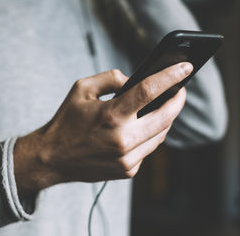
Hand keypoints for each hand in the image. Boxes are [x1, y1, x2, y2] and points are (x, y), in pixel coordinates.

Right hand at [14, 62, 192, 194]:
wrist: (53, 158)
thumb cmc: (66, 121)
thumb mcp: (82, 89)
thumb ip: (111, 79)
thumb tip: (135, 80)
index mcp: (110, 116)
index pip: (149, 91)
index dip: (170, 77)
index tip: (186, 67)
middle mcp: (122, 139)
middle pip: (165, 116)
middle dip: (178, 99)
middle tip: (180, 89)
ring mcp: (127, 158)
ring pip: (161, 134)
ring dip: (168, 117)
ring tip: (167, 104)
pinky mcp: (128, 170)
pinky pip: (149, 148)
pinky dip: (152, 133)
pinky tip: (146, 125)